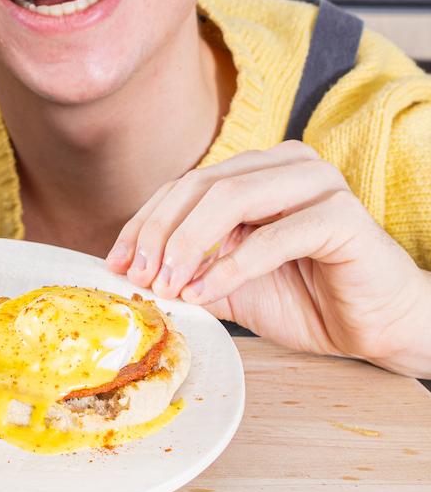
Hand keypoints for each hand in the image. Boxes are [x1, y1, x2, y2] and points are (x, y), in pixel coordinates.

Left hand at [106, 141, 430, 376]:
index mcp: (258, 170)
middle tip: (137, 276)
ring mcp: (317, 184)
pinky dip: (230, 267)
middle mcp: (286, 164)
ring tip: (167, 285)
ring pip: (231, 200)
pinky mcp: (341, 217)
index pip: (184, 184)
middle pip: (200, 185)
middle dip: (159, 233)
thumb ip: (188, 269)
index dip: (144, 222)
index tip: (115, 261)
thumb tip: (131, 271)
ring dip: (188, 246)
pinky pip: (272, 236)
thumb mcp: (230, 284)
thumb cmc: (306, 299)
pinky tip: (204, 294)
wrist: (375, 326)